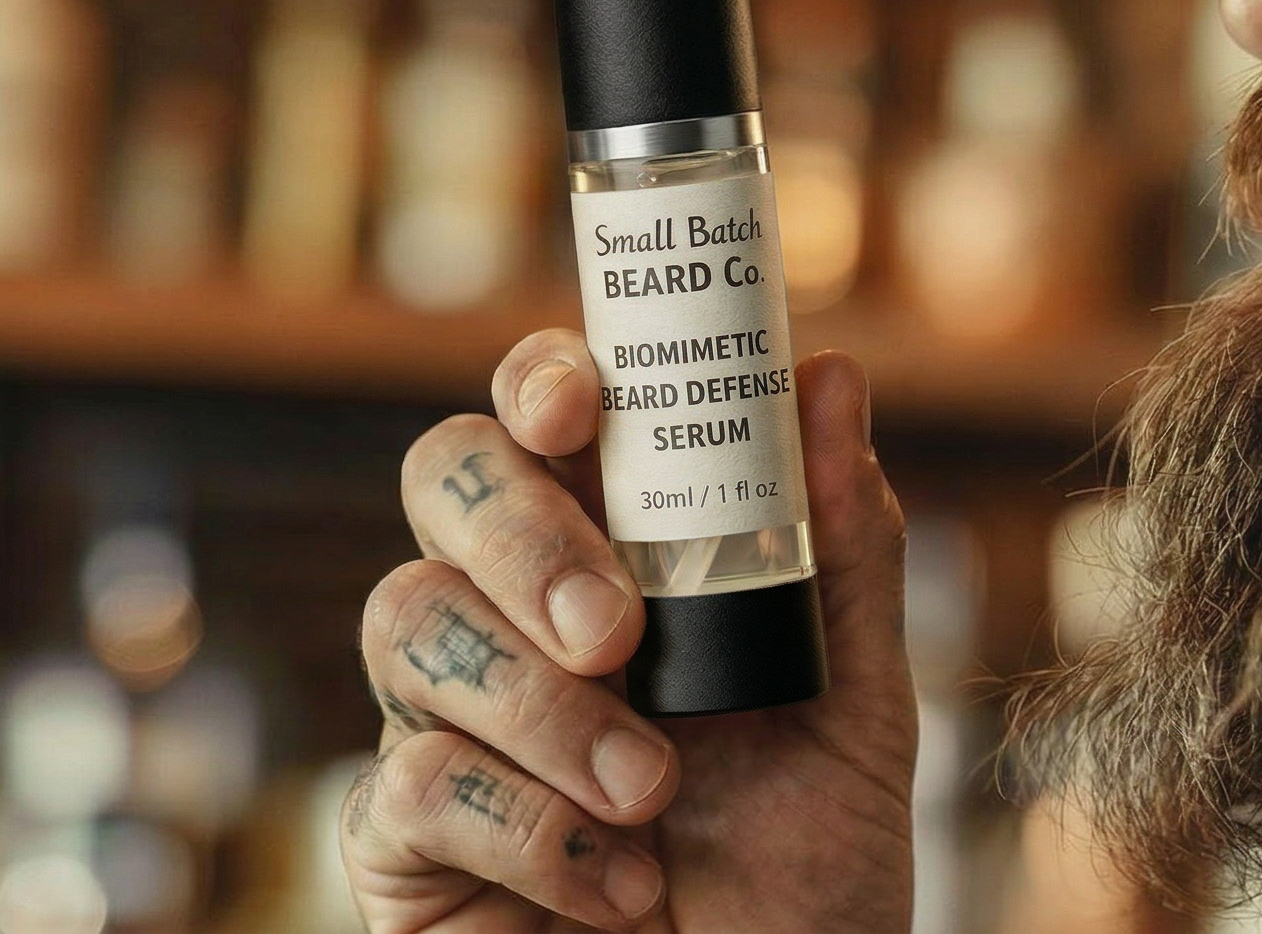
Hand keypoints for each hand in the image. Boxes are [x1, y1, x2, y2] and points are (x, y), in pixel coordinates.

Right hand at [344, 330, 918, 932]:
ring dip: (541, 708)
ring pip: (410, 621)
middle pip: (444, 479)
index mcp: (618, 556)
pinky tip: (618, 885)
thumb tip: (826, 378)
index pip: (541, 419)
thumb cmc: (806, 874)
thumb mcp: (860, 712)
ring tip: (650, 791)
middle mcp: (513, 616)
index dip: (539, 380)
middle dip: (521, 535)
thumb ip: (844, 554)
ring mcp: (443, 720)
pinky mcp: (400, 843)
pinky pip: (410, 781)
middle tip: (614, 630)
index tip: (579, 408)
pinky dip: (529, 829)